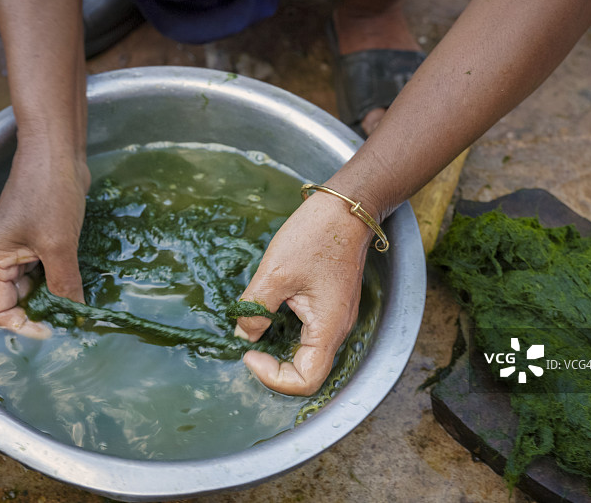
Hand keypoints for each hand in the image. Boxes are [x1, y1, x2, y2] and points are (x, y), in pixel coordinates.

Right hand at [0, 144, 89, 338]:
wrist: (59, 153)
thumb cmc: (50, 194)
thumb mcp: (59, 245)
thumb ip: (64, 283)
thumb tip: (75, 314)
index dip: (24, 324)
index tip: (55, 330)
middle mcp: (4, 257)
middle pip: (18, 300)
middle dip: (43, 313)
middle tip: (74, 321)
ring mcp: (23, 248)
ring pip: (36, 286)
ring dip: (56, 297)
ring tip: (82, 307)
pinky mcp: (42, 239)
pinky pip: (49, 269)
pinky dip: (63, 280)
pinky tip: (84, 286)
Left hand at [235, 191, 373, 394]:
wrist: (347, 209)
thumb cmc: (316, 236)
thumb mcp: (275, 272)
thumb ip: (255, 308)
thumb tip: (243, 334)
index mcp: (328, 328)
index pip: (306, 381)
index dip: (273, 377)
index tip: (250, 352)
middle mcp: (337, 330)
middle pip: (307, 373)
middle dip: (274, 367)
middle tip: (248, 347)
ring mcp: (336, 319)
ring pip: (308, 355)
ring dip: (280, 352)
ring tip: (256, 331)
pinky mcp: (331, 308)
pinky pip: (309, 336)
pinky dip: (287, 335)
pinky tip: (269, 315)